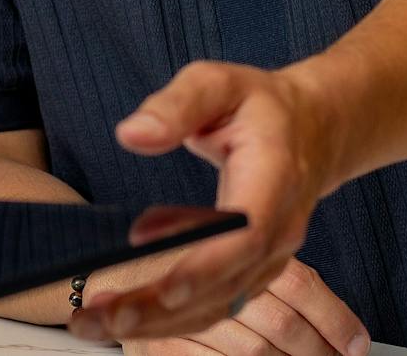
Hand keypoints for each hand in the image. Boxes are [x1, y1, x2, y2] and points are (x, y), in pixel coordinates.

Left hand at [75, 61, 348, 342]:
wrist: (311, 129)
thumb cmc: (256, 105)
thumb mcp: (217, 83)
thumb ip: (176, 104)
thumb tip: (132, 134)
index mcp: (273, 180)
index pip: (245, 234)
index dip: (208, 264)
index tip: (166, 286)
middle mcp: (278, 230)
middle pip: (224, 284)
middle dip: (163, 308)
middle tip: (103, 317)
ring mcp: (268, 258)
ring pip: (217, 305)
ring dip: (157, 322)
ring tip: (95, 324)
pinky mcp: (251, 270)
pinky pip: (214, 304)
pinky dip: (170, 318)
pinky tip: (123, 317)